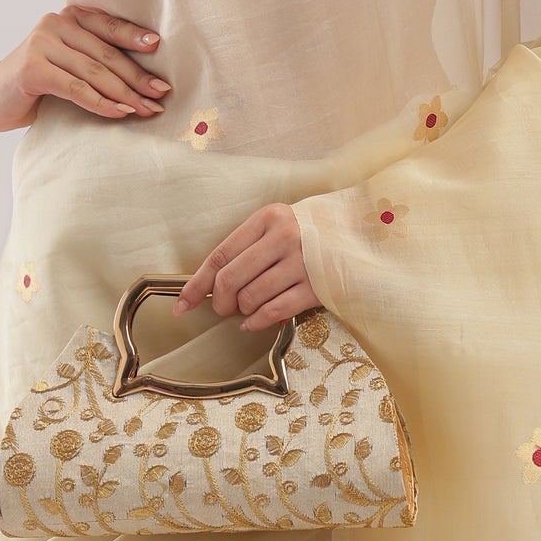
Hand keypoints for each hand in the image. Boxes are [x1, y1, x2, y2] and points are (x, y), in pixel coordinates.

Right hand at [0, 5, 169, 133]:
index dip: (136, 39)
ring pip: (94, 71)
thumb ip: (93, 61)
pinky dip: (100, 102)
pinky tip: (118, 113)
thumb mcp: (67, 66)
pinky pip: (75, 88)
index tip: (162, 54)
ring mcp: (41, 43)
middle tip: (161, 95)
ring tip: (146, 110)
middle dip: (137, 77)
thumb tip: (146, 80)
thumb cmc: (35, 85)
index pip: (110, 27)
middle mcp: (55, 23)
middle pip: (106, 53)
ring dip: (124, 93)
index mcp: (68, 17)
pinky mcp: (32, 68)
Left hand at [172, 202, 320, 332]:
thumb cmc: (307, 232)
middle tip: (223, 307)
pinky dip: (256, 322)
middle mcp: (284, 237)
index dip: (197, 284)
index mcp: (268, 219)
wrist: (358, 233)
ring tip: (246, 309)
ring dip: (241, 311)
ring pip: (251, 298)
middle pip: (231, 280)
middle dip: (219, 302)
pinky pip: (274, 312)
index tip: (182, 304)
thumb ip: (245, 248)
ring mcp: (302, 263)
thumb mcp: (276, 226)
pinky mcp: (317, 287)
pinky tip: (253, 322)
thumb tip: (210, 286)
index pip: (220, 255)